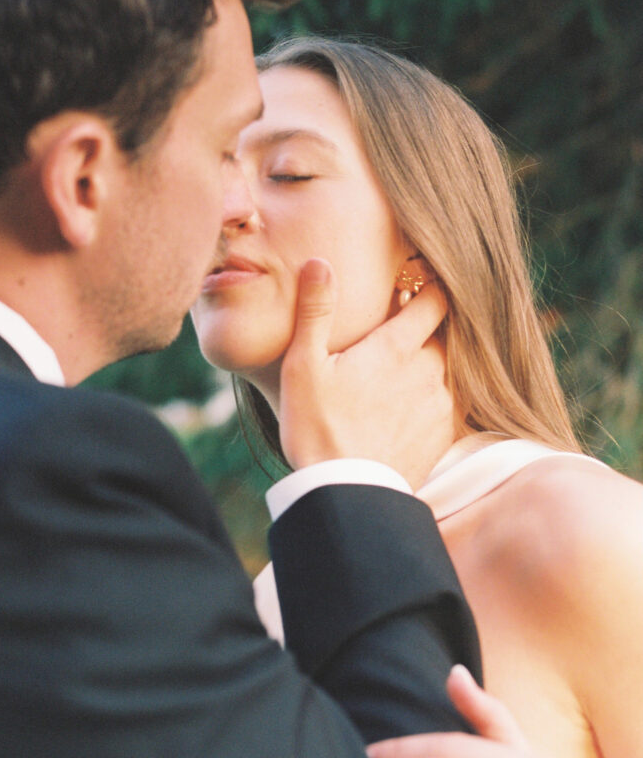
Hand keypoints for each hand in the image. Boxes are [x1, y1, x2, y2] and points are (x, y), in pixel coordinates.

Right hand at [279, 258, 453, 485]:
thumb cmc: (317, 429)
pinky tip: (415, 401)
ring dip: (436, 359)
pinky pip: (453, 401)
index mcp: (396, 348)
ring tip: (409, 364)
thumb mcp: (303, 367)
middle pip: (446, 331)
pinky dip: (439, 393)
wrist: (347, 495)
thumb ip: (315, 311)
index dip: (430, 283)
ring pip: (452, 366)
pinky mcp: (444, 435)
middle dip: (431, 323)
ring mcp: (441, 404)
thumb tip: (319, 262)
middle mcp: (429, 371)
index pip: (434, 299)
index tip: (420, 276)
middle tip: (407, 321)